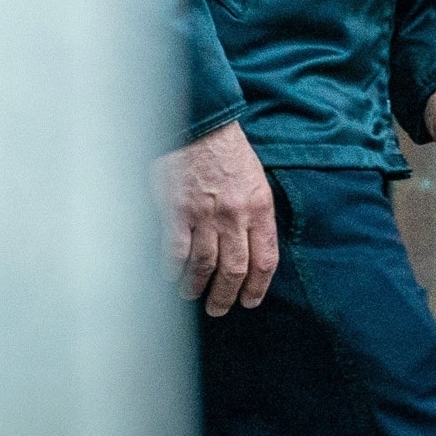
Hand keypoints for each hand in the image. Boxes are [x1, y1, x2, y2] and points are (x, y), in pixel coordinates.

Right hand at [152, 120, 278, 316]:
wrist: (200, 126)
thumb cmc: (229, 154)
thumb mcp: (256, 181)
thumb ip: (255, 214)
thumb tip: (252, 249)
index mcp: (260, 208)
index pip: (265, 259)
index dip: (258, 286)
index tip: (250, 301)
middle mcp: (234, 215)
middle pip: (234, 269)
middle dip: (226, 296)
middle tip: (220, 309)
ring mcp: (204, 215)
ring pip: (204, 265)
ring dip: (197, 286)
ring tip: (192, 295)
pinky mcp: (175, 211)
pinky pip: (174, 252)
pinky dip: (172, 269)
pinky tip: (171, 277)